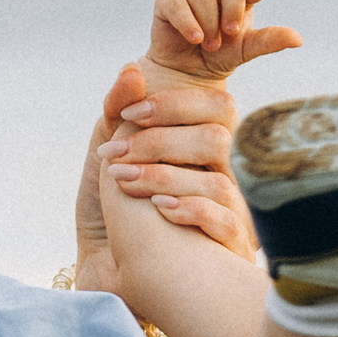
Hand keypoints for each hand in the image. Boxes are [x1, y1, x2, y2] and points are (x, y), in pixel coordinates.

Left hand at [73, 66, 254, 291]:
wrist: (106, 265)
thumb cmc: (111, 205)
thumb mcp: (109, 152)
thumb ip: (118, 108)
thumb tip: (133, 70)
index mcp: (204, 146)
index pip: (215, 106)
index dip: (173, 104)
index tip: (128, 115)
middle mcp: (225, 174)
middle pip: (219, 138)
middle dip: (162, 142)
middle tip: (116, 155)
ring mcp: (231, 212)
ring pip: (219, 181)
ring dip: (166, 177)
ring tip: (124, 182)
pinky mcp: (229, 249)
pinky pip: (226, 223)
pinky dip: (190, 210)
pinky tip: (158, 208)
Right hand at [143, 0, 299, 87]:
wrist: (183, 72)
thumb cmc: (218, 56)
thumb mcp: (245, 50)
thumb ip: (269, 41)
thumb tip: (298, 39)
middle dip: (232, 7)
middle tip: (231, 32)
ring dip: (209, 22)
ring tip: (209, 44)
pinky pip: (178, 2)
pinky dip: (188, 22)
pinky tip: (195, 38)